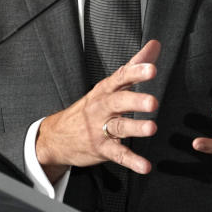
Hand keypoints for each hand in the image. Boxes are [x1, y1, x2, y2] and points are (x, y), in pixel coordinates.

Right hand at [36, 40, 160, 182]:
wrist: (57, 136)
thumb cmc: (89, 108)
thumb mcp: (108, 86)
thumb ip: (134, 66)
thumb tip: (155, 45)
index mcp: (104, 90)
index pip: (120, 78)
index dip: (135, 72)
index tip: (151, 69)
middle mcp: (102, 108)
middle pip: (118, 101)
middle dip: (135, 101)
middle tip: (152, 102)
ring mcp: (100, 129)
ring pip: (118, 127)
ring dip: (135, 128)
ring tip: (151, 128)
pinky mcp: (102, 149)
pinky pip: (118, 155)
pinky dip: (132, 161)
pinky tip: (145, 166)